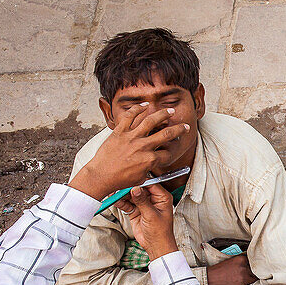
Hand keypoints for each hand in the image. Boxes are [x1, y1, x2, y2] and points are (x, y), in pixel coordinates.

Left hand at [68, 103, 188, 201]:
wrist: (101, 175)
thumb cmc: (119, 179)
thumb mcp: (141, 178)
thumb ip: (150, 168)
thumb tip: (155, 163)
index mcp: (149, 160)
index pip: (167, 153)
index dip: (172, 152)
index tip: (173, 149)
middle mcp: (142, 146)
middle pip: (166, 134)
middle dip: (179, 130)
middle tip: (185, 127)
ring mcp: (131, 137)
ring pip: (150, 121)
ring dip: (163, 115)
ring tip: (170, 111)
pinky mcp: (119, 131)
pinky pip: (130, 116)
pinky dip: (138, 108)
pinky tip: (145, 105)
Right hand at [119, 184, 177, 259]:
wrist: (156, 245)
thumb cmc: (160, 232)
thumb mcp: (151, 215)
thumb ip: (142, 201)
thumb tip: (135, 189)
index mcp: (162, 197)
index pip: (150, 184)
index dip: (139, 182)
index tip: (128, 180)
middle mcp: (153, 199)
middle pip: (138, 188)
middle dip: (128, 188)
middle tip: (118, 187)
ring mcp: (143, 204)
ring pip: (131, 195)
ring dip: (122, 195)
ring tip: (113, 193)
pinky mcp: (136, 210)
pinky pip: (127, 203)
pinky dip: (121, 202)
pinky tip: (115, 201)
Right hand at [206, 254, 256, 284]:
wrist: (208, 281)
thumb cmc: (218, 271)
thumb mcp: (231, 261)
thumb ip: (243, 262)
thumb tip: (253, 264)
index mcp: (241, 260)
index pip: (256, 262)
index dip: (258, 267)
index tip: (259, 269)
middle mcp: (244, 269)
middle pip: (258, 272)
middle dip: (257, 274)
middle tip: (255, 277)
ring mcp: (243, 280)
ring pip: (255, 281)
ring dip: (253, 282)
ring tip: (249, 282)